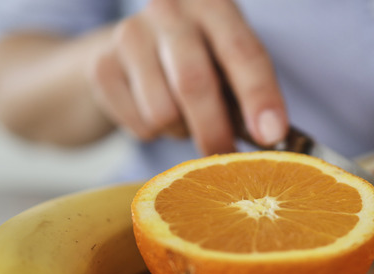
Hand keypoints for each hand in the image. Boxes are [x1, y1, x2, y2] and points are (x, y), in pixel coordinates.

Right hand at [87, 0, 286, 153]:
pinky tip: (155, 110)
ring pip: (162, 113)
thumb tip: (271, 137)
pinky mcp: (102, 65)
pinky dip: (155, 133)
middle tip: (228, 158)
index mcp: (213, 6)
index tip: (270, 135)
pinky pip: (139, 125)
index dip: (259, 96)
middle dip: (215, 131)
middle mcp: (169, 11)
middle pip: (193, 83)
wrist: (133, 50)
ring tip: (185, 116)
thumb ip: (250, 94)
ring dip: (181, 131)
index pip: (242, 52)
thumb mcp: (230, 64)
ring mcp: (130, 35)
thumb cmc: (200, 60)